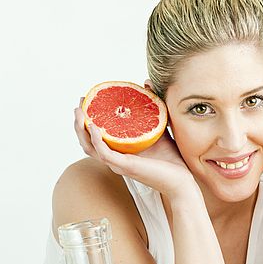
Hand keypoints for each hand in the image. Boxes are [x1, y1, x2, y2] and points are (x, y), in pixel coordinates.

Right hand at [73, 87, 196, 201]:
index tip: (86, 102)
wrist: (182, 179)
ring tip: (80, 112)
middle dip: (79, 123)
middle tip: (79, 104)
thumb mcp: (159, 126)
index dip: (87, 121)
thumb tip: (146, 83)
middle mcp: (115, 159)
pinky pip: (104, 153)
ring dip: (81, 129)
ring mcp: (118, 163)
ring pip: (89, 147)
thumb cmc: (171, 159)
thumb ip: (152, 106)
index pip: (96, 138)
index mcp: (120, 152)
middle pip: (86, 142)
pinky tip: (94, 126)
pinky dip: (96, 140)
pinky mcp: (125, 166)